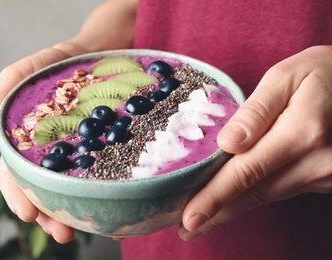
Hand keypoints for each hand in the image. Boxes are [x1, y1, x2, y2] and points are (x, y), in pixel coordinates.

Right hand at [0, 43, 85, 243]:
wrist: (95, 53)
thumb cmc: (53, 63)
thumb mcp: (22, 73)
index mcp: (26, 140)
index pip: (15, 173)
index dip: (18, 194)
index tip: (28, 214)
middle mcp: (50, 150)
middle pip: (44, 188)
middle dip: (48, 213)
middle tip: (61, 232)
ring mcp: (77, 150)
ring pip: (69, 186)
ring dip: (70, 210)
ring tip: (77, 230)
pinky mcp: (100, 146)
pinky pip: (97, 171)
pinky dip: (96, 190)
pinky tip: (103, 204)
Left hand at [178, 45, 331, 240]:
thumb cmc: (322, 73)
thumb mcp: (287, 77)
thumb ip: (256, 110)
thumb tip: (226, 144)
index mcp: (302, 133)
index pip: (246, 172)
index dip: (215, 197)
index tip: (189, 219)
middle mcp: (315, 163)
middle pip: (254, 193)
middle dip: (217, 213)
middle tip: (186, 229)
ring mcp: (323, 174)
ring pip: (266, 196)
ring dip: (232, 208)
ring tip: (202, 220)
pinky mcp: (324, 178)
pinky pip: (279, 190)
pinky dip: (253, 197)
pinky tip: (233, 201)